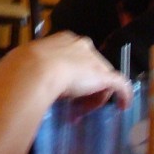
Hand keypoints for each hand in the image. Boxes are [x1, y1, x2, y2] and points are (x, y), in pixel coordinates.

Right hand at [17, 31, 132, 109]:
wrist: (37, 68)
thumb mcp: (34, 65)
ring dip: (93, 97)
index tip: (67, 93)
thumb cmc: (29, 66)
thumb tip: (34, 81)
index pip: (76, 59)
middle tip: (73, 106)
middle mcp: (83, 46)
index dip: (74, 77)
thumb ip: (42, 71)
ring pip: (101, 80)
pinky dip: (124, 95)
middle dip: (84, 89)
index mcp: (65, 40)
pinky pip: (120, 85)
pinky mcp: (104, 76)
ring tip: (79, 113)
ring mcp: (95, 60)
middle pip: (91, 69)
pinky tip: (124, 106)